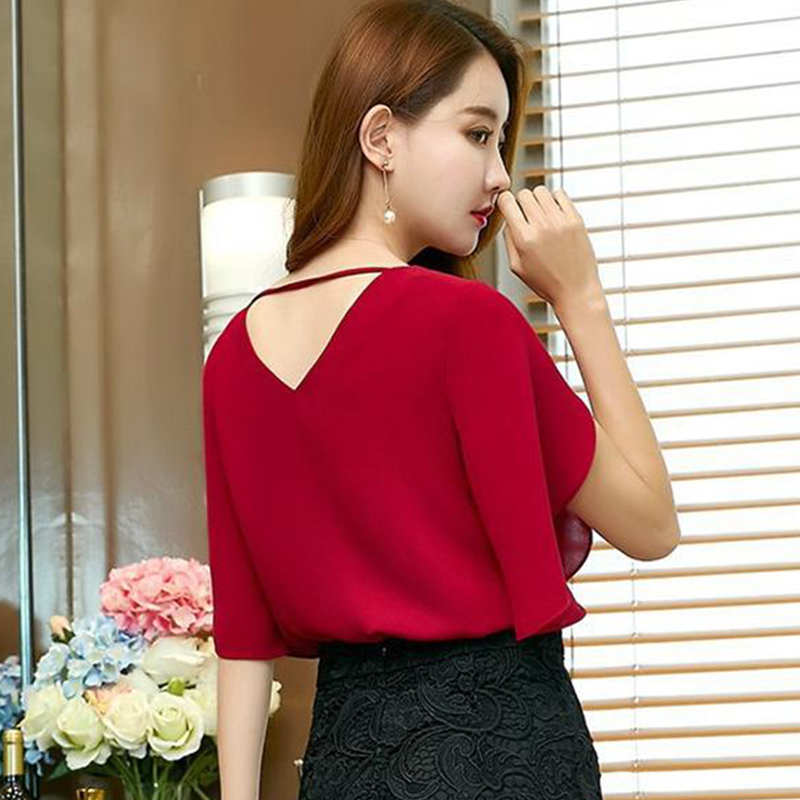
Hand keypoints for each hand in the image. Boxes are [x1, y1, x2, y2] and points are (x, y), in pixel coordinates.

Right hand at [496, 186, 600, 307]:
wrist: (576, 291)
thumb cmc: (546, 283)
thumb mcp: (517, 267)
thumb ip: (509, 240)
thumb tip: (508, 218)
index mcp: (524, 238)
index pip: (506, 201)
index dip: (504, 202)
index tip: (508, 208)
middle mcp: (541, 226)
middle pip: (523, 194)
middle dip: (521, 202)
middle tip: (526, 216)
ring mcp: (560, 221)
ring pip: (541, 191)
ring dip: (537, 199)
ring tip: (541, 214)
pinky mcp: (576, 220)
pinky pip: (560, 194)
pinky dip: (554, 199)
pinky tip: (554, 213)